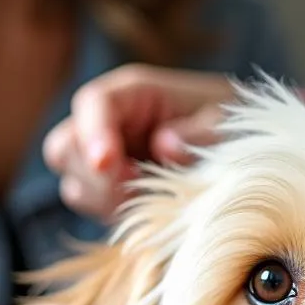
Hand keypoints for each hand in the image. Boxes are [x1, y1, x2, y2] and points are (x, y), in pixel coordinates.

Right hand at [43, 64, 234, 219]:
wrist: (238, 144)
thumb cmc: (229, 124)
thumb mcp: (224, 122)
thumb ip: (196, 133)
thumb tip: (164, 146)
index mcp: (134, 93)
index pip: (93, 104)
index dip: (94, 134)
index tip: (108, 164)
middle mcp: (111, 123)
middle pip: (65, 146)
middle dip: (93, 173)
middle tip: (137, 185)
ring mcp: (107, 157)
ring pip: (73, 181)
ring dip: (101, 197)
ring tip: (147, 199)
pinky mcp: (111, 187)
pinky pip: (91, 204)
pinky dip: (110, 212)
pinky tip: (146, 210)